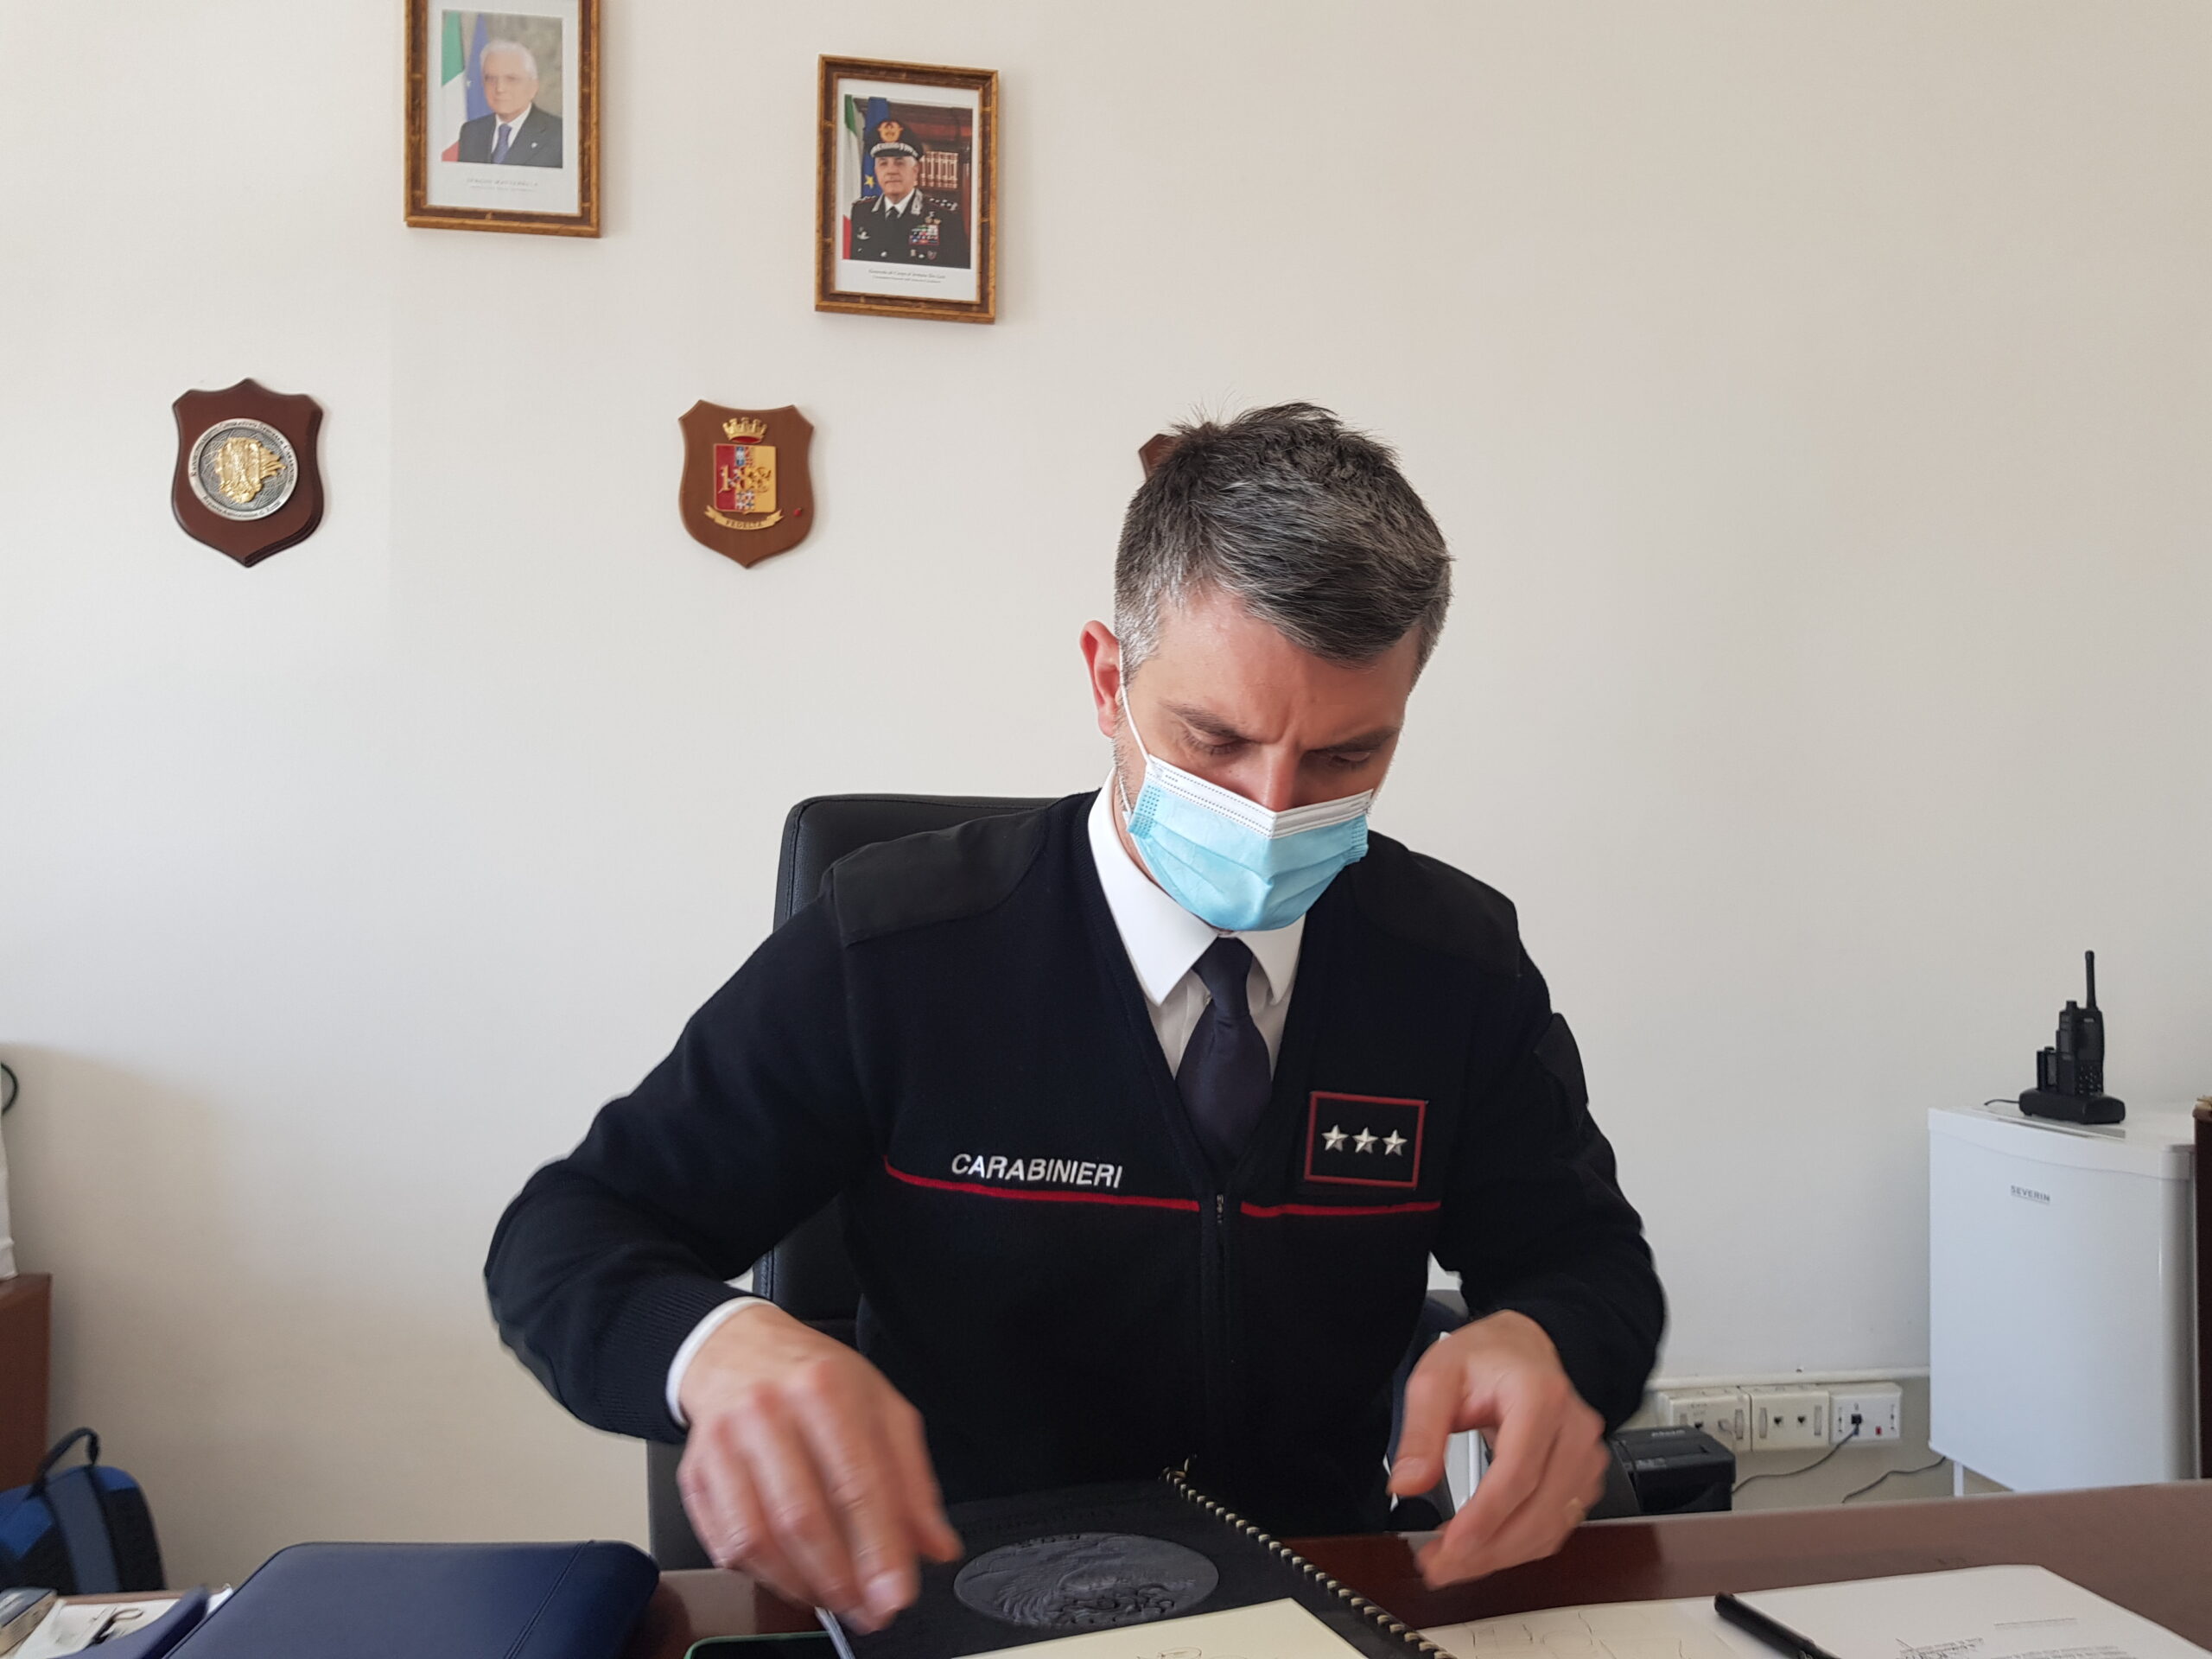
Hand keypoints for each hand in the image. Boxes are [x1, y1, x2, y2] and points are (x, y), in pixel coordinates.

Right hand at [676, 1302, 961, 1630]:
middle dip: (841, 1580)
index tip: (897, 1594)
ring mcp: (723, 1443)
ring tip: (835, 1599)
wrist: (738, 1349)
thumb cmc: (815, 1379)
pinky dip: (762, 1575)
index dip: (880, 1548)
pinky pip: (724, 1544)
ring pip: (758, 1539)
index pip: (858, 1481)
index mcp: (825, 1388)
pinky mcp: (694, 1473)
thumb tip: (935, 1545)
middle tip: (868, 1611)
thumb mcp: (880, 1406)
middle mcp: (768, 1412)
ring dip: (801, 1586)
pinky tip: (792, 1577)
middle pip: (802, 1518)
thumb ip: (912, 1478)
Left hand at [1387, 1310, 1609, 1585]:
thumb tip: (1407, 1483)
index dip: (1484, 1518)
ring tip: (1452, 1564)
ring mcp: (1585, 1457)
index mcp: (1540, 1397)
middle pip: (1538, 1510)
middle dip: (1486, 1550)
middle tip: (1438, 1567)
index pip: (1517, 1473)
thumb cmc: (1486, 1356)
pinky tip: (1484, 1550)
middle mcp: (1574, 1430)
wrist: (1525, 1348)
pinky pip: (1557, 1526)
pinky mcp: (1585, 1479)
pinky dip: (1519, 1547)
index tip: (1449, 1546)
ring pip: (1550, 1528)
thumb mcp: (1437, 1376)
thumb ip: (1421, 1430)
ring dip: (1501, 1556)